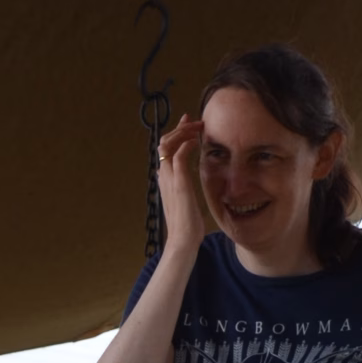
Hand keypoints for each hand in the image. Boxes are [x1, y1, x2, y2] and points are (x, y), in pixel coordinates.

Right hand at [157, 114, 207, 260]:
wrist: (183, 240)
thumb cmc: (187, 224)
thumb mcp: (185, 199)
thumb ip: (182, 185)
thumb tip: (184, 176)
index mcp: (165, 179)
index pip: (166, 148)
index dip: (177, 133)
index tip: (190, 124)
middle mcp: (164, 176)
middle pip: (164, 142)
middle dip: (181, 128)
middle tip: (196, 122)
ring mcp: (169, 179)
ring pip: (168, 144)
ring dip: (183, 132)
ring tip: (197, 128)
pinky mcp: (179, 183)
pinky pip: (178, 156)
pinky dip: (186, 144)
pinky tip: (197, 141)